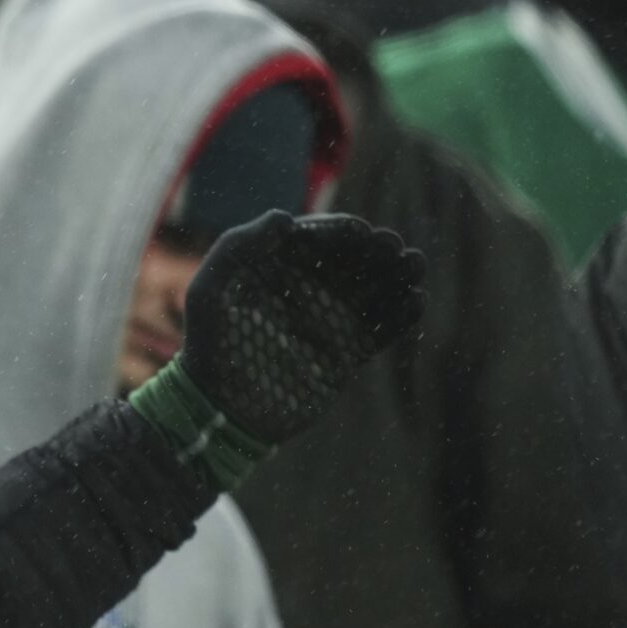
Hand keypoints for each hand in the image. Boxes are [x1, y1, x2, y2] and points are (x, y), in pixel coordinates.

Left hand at [179, 211, 424, 444]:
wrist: (224, 410)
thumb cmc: (210, 346)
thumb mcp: (211, 291)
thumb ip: (238, 247)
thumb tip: (284, 218)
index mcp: (275, 270)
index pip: (316, 240)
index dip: (341, 232)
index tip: (362, 233)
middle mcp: (306, 292)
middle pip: (351, 261)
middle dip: (377, 250)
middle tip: (395, 249)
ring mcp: (328, 322)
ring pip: (372, 292)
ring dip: (397, 276)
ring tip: (414, 266)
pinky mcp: (344, 354)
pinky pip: (380, 331)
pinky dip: (400, 317)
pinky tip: (416, 302)